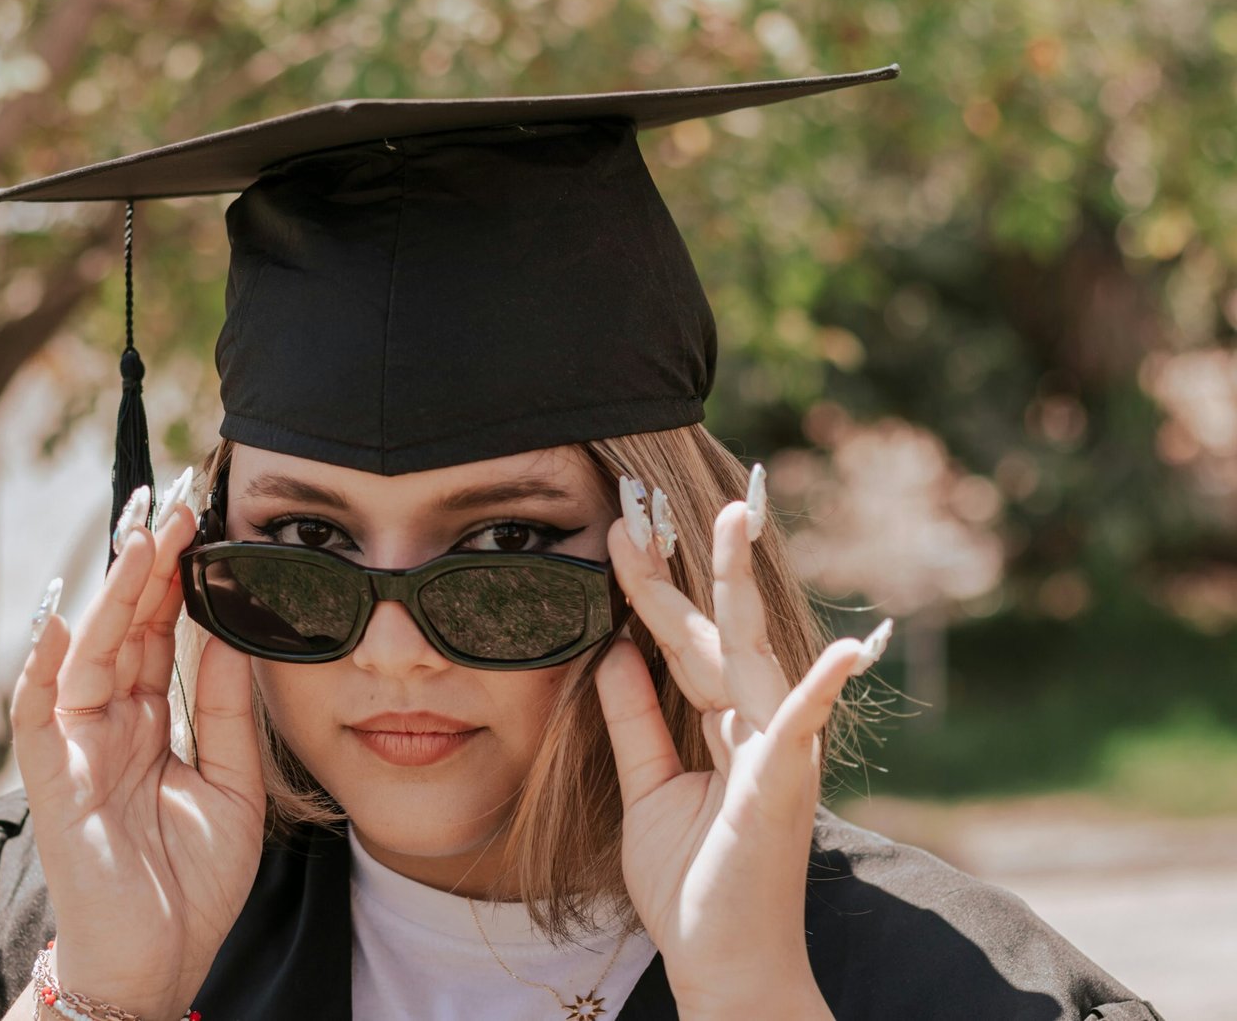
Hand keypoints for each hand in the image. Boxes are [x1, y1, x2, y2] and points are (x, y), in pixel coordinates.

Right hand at [12, 489, 265, 1020]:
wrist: (159, 964)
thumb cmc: (192, 883)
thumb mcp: (233, 782)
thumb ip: (230, 709)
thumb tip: (235, 628)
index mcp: (152, 720)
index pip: (163, 632)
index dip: (179, 578)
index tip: (205, 521)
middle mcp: (111, 722)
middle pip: (127, 628)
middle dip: (148, 566)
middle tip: (175, 504)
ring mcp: (78, 747)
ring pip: (91, 653)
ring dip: (114, 596)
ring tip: (141, 539)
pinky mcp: (54, 782)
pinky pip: (37, 714)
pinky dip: (42, 666)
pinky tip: (61, 617)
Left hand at [595, 473, 885, 1018]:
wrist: (722, 962)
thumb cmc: (694, 883)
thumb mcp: (648, 788)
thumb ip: (635, 720)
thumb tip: (613, 652)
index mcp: (723, 724)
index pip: (683, 641)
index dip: (651, 589)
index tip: (621, 534)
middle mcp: (755, 725)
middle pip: (720, 627)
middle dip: (698, 561)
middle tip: (664, 497)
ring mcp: (775, 750)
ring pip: (753, 652)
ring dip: (742, 585)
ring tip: (735, 520)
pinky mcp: (784, 785)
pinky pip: (802, 727)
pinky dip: (820, 688)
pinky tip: (846, 650)